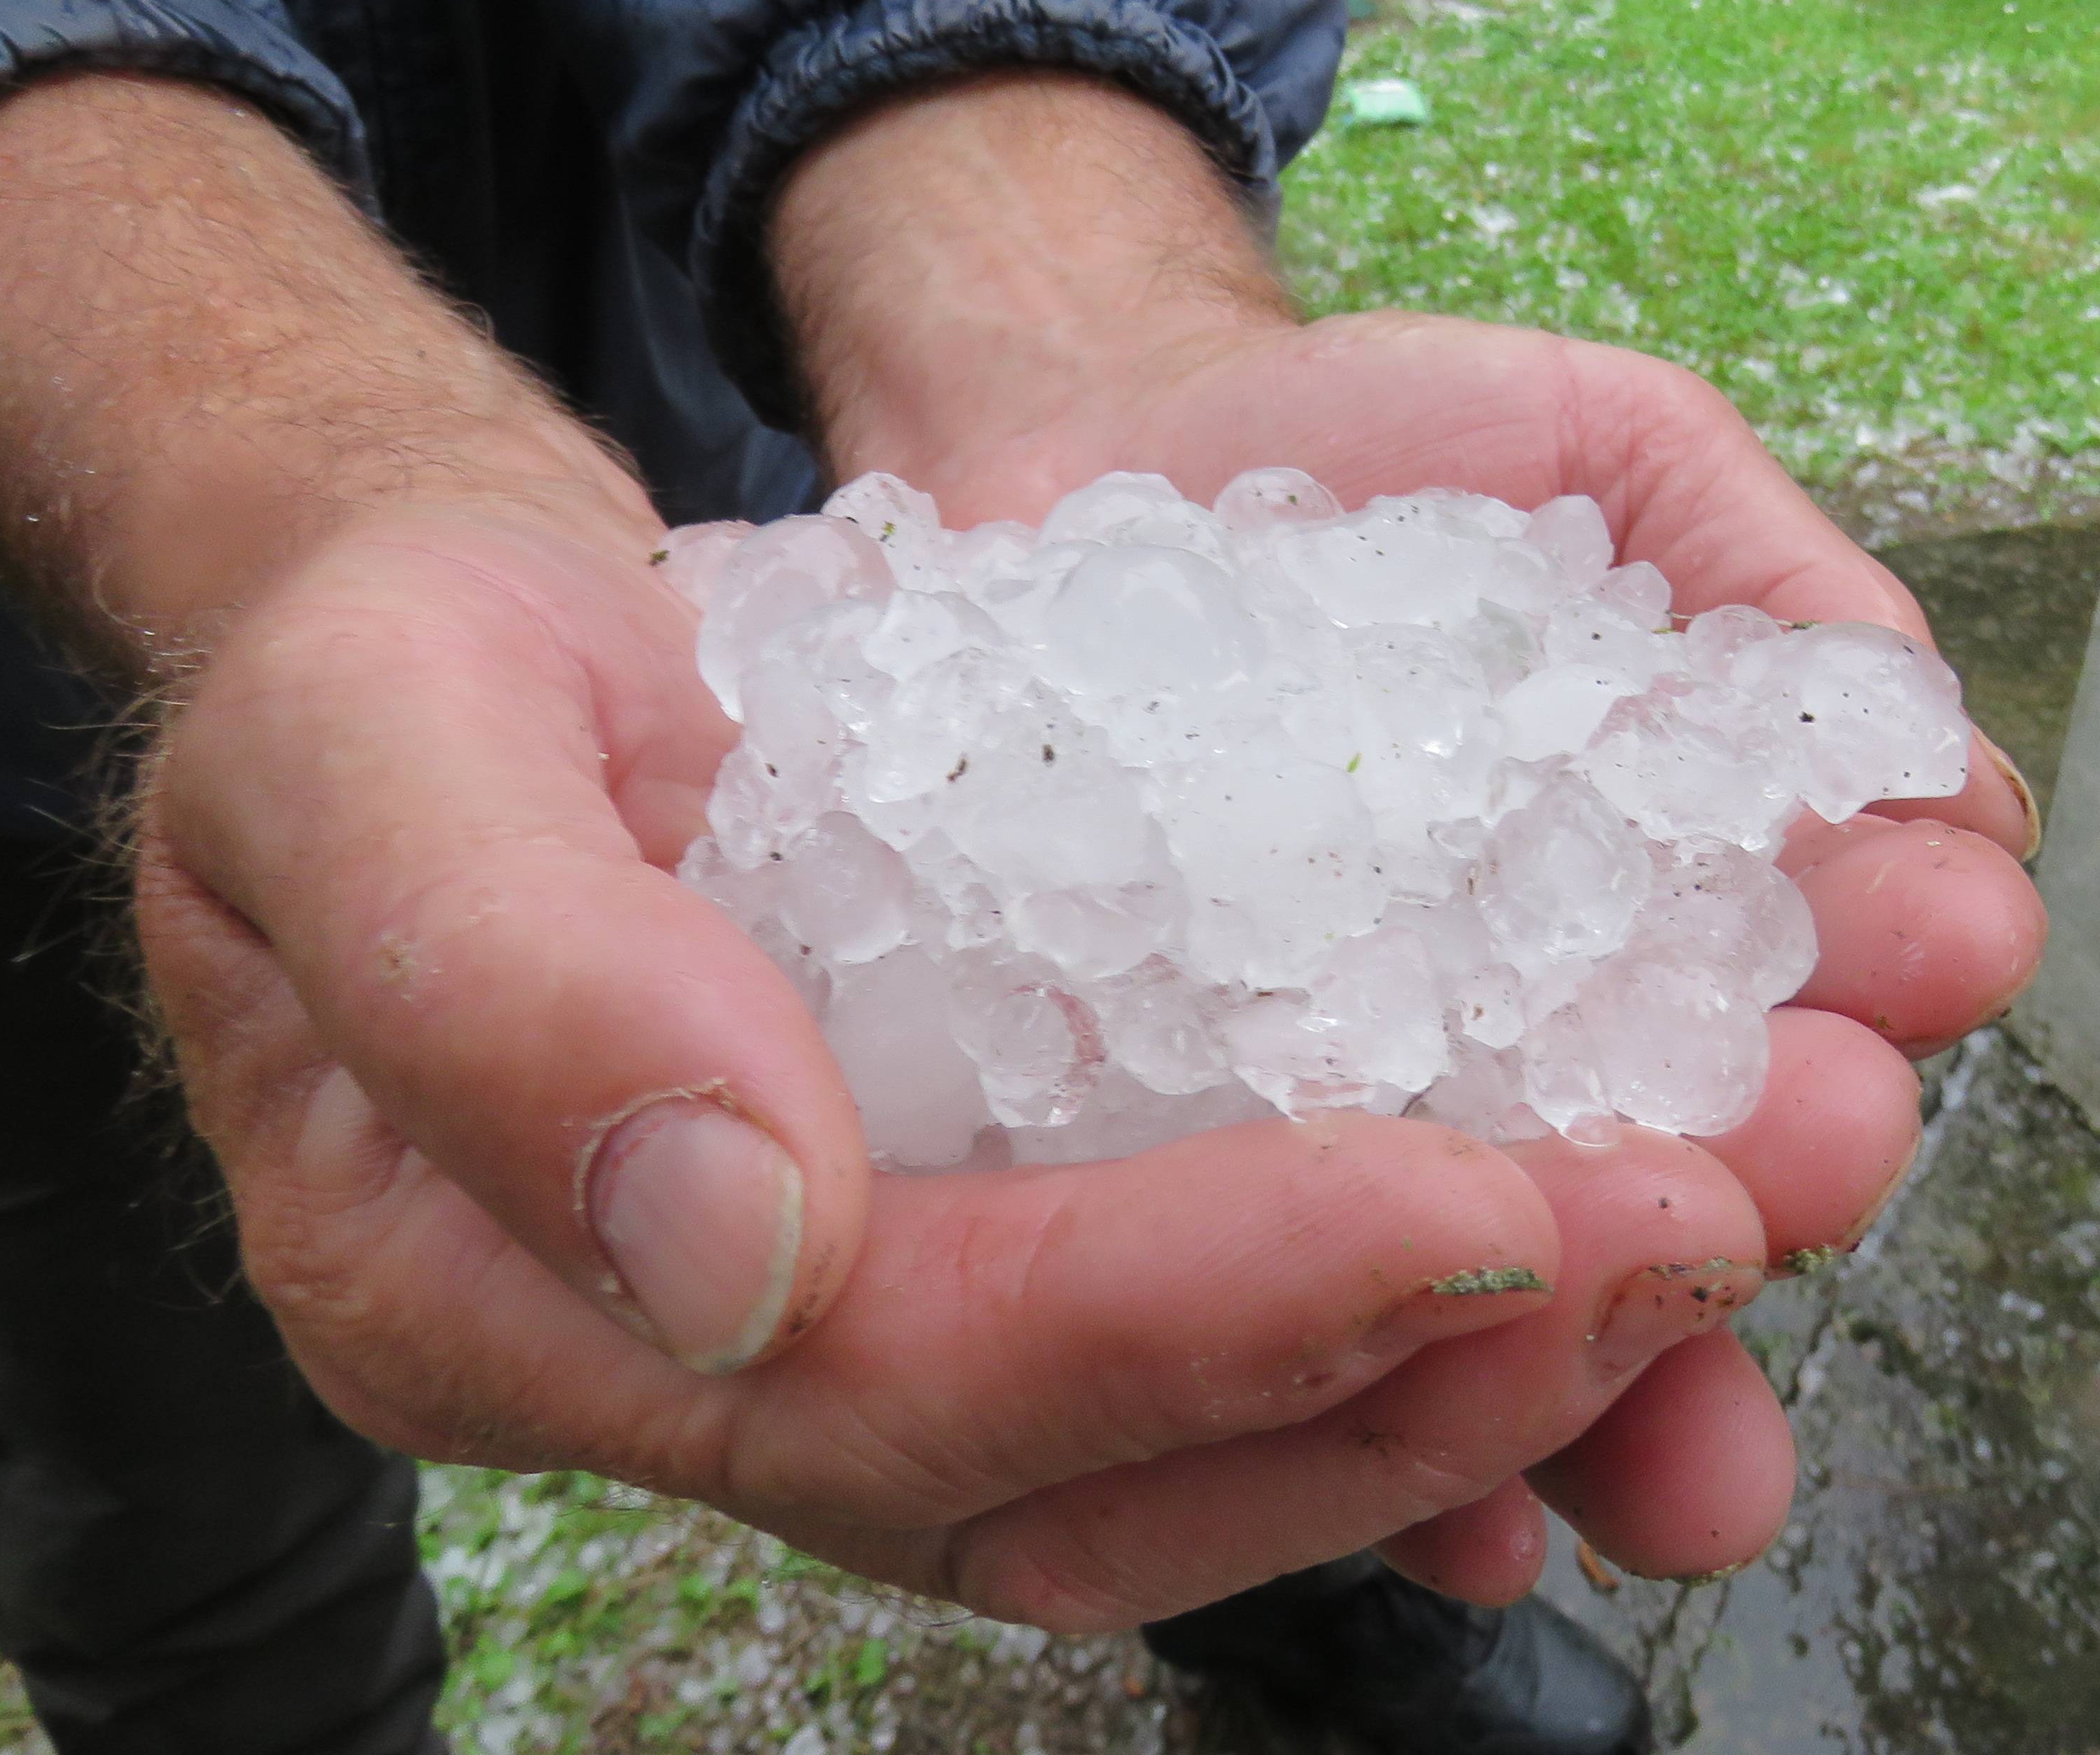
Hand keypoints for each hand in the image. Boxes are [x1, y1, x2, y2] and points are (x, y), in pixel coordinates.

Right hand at [0, 74, 1815, 1627]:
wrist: (454, 627)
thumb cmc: (391, 655)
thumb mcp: (380, 720)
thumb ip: (508, 972)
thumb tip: (747, 1242)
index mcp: (503, 1295)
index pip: (903, 1373)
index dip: (1200, 1306)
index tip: (1480, 1201)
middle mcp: (702, 1379)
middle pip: (1091, 1471)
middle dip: (1418, 1372)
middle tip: (1701, 1216)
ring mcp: (854, 1334)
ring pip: (1189, 1448)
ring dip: (1479, 1359)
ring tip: (1719, 1218)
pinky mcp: (979, 1244)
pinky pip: (1215, 1346)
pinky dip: (1421, 1313)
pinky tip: (1600, 1250)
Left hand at [781, 76, 2049, 1604]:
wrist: (1075, 472)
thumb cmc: (1371, 469)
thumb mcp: (1596, 455)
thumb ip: (1758, 569)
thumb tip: (1933, 742)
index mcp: (1688, 899)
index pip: (1831, 953)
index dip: (1899, 946)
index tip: (1948, 927)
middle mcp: (1563, 1055)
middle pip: (1700, 1162)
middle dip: (1777, 1164)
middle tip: (1820, 1130)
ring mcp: (1372, 1144)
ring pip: (1519, 1303)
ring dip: (1612, 1356)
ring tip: (1670, 1371)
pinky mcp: (1183, 1199)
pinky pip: (1288, 1357)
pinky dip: (1371, 1438)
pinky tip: (1455, 1512)